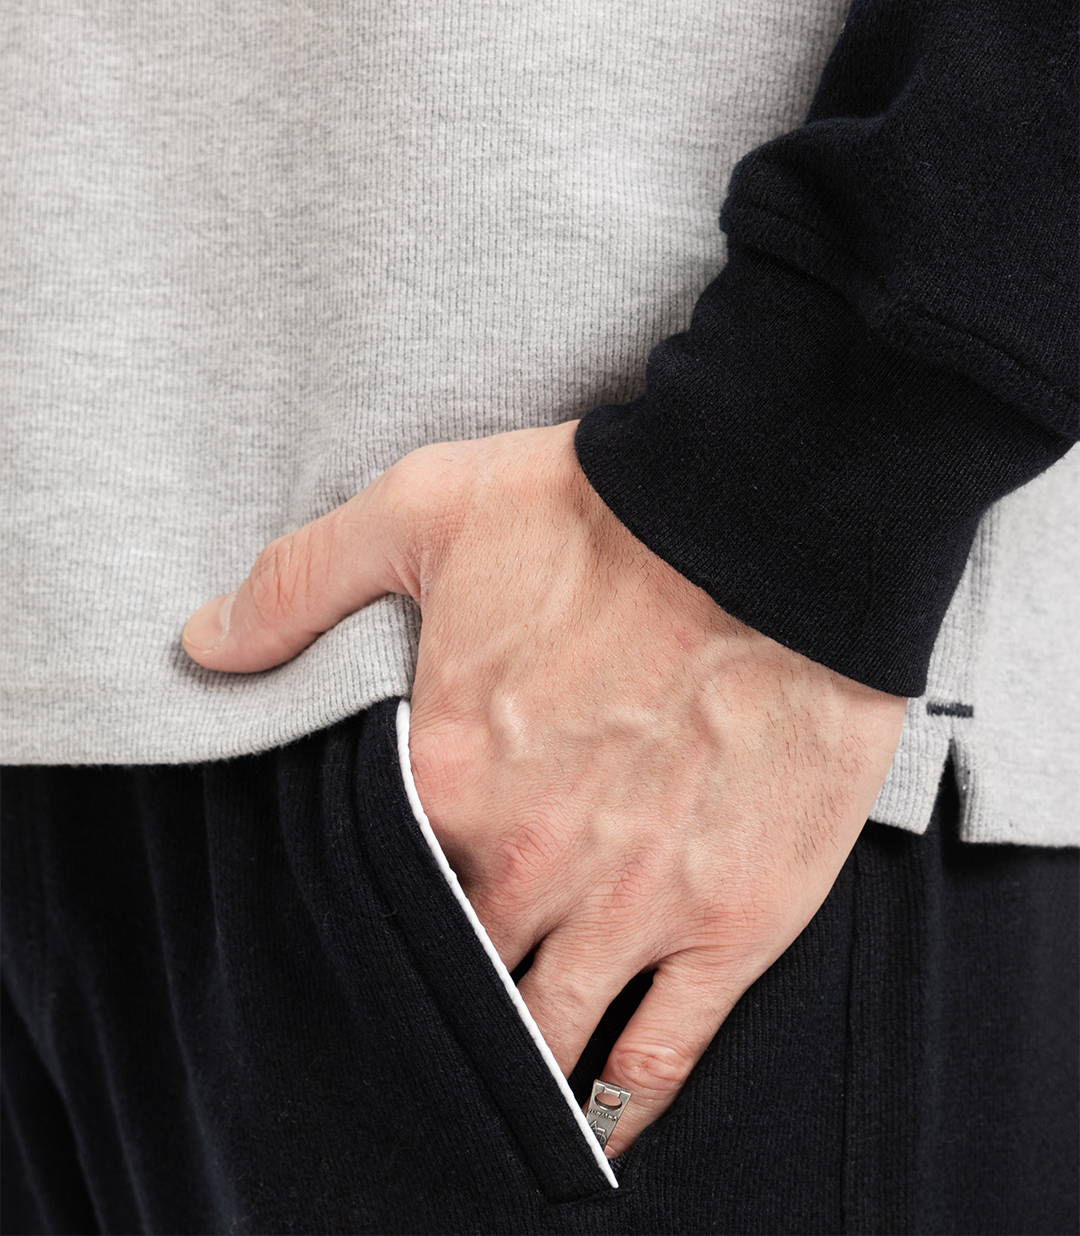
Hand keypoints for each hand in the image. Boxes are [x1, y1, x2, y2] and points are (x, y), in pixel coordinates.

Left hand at [182, 422, 905, 1155]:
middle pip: (458, 966)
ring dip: (512, 1071)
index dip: (371, 907)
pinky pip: (663, 1052)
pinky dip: (620, 1107)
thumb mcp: (423, 509)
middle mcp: (529, 861)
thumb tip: (203, 644)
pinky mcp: (733, 919)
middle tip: (428, 1009)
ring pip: (546, 1034)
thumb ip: (303, 583)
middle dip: (437, 992)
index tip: (374, 917)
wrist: (770, 523)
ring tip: (490, 1093)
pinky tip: (593, 1133)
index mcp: (446, 777)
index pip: (379, 886)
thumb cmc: (603, 511)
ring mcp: (633, 904)